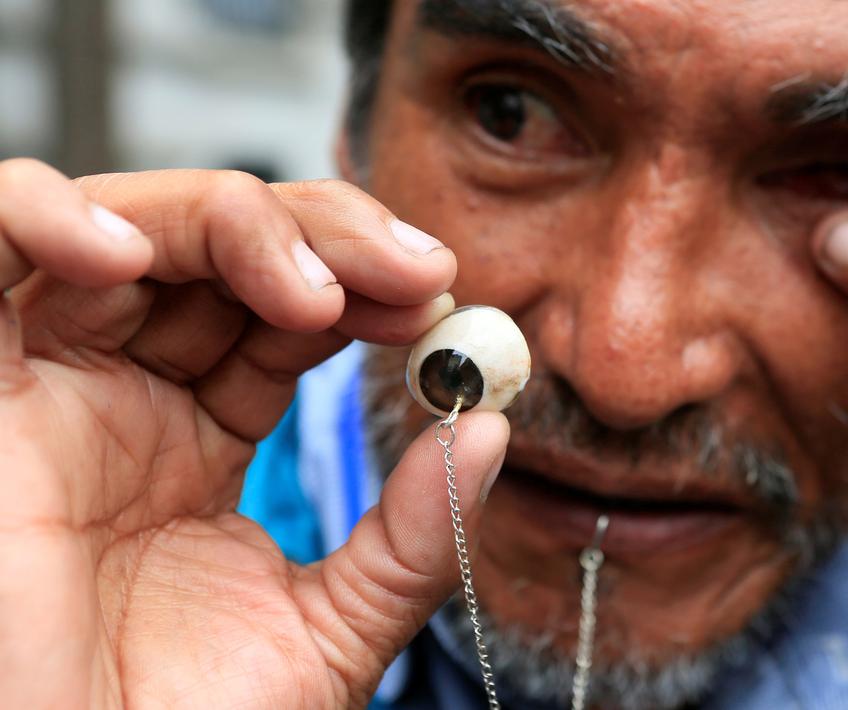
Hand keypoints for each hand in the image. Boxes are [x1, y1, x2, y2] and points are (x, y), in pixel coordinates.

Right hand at [0, 160, 508, 707]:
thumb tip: (489, 433)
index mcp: (200, 438)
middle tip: (417, 274)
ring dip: (236, 224)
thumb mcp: (330, 629)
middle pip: (225, 249)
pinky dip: (55, 215)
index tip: (441, 304)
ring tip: (317, 290)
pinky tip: (136, 251)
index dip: (367, 287)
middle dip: (330, 239)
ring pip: (133, 225)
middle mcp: (127, 397)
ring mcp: (53, 385)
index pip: (288, 312)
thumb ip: (412, 534)